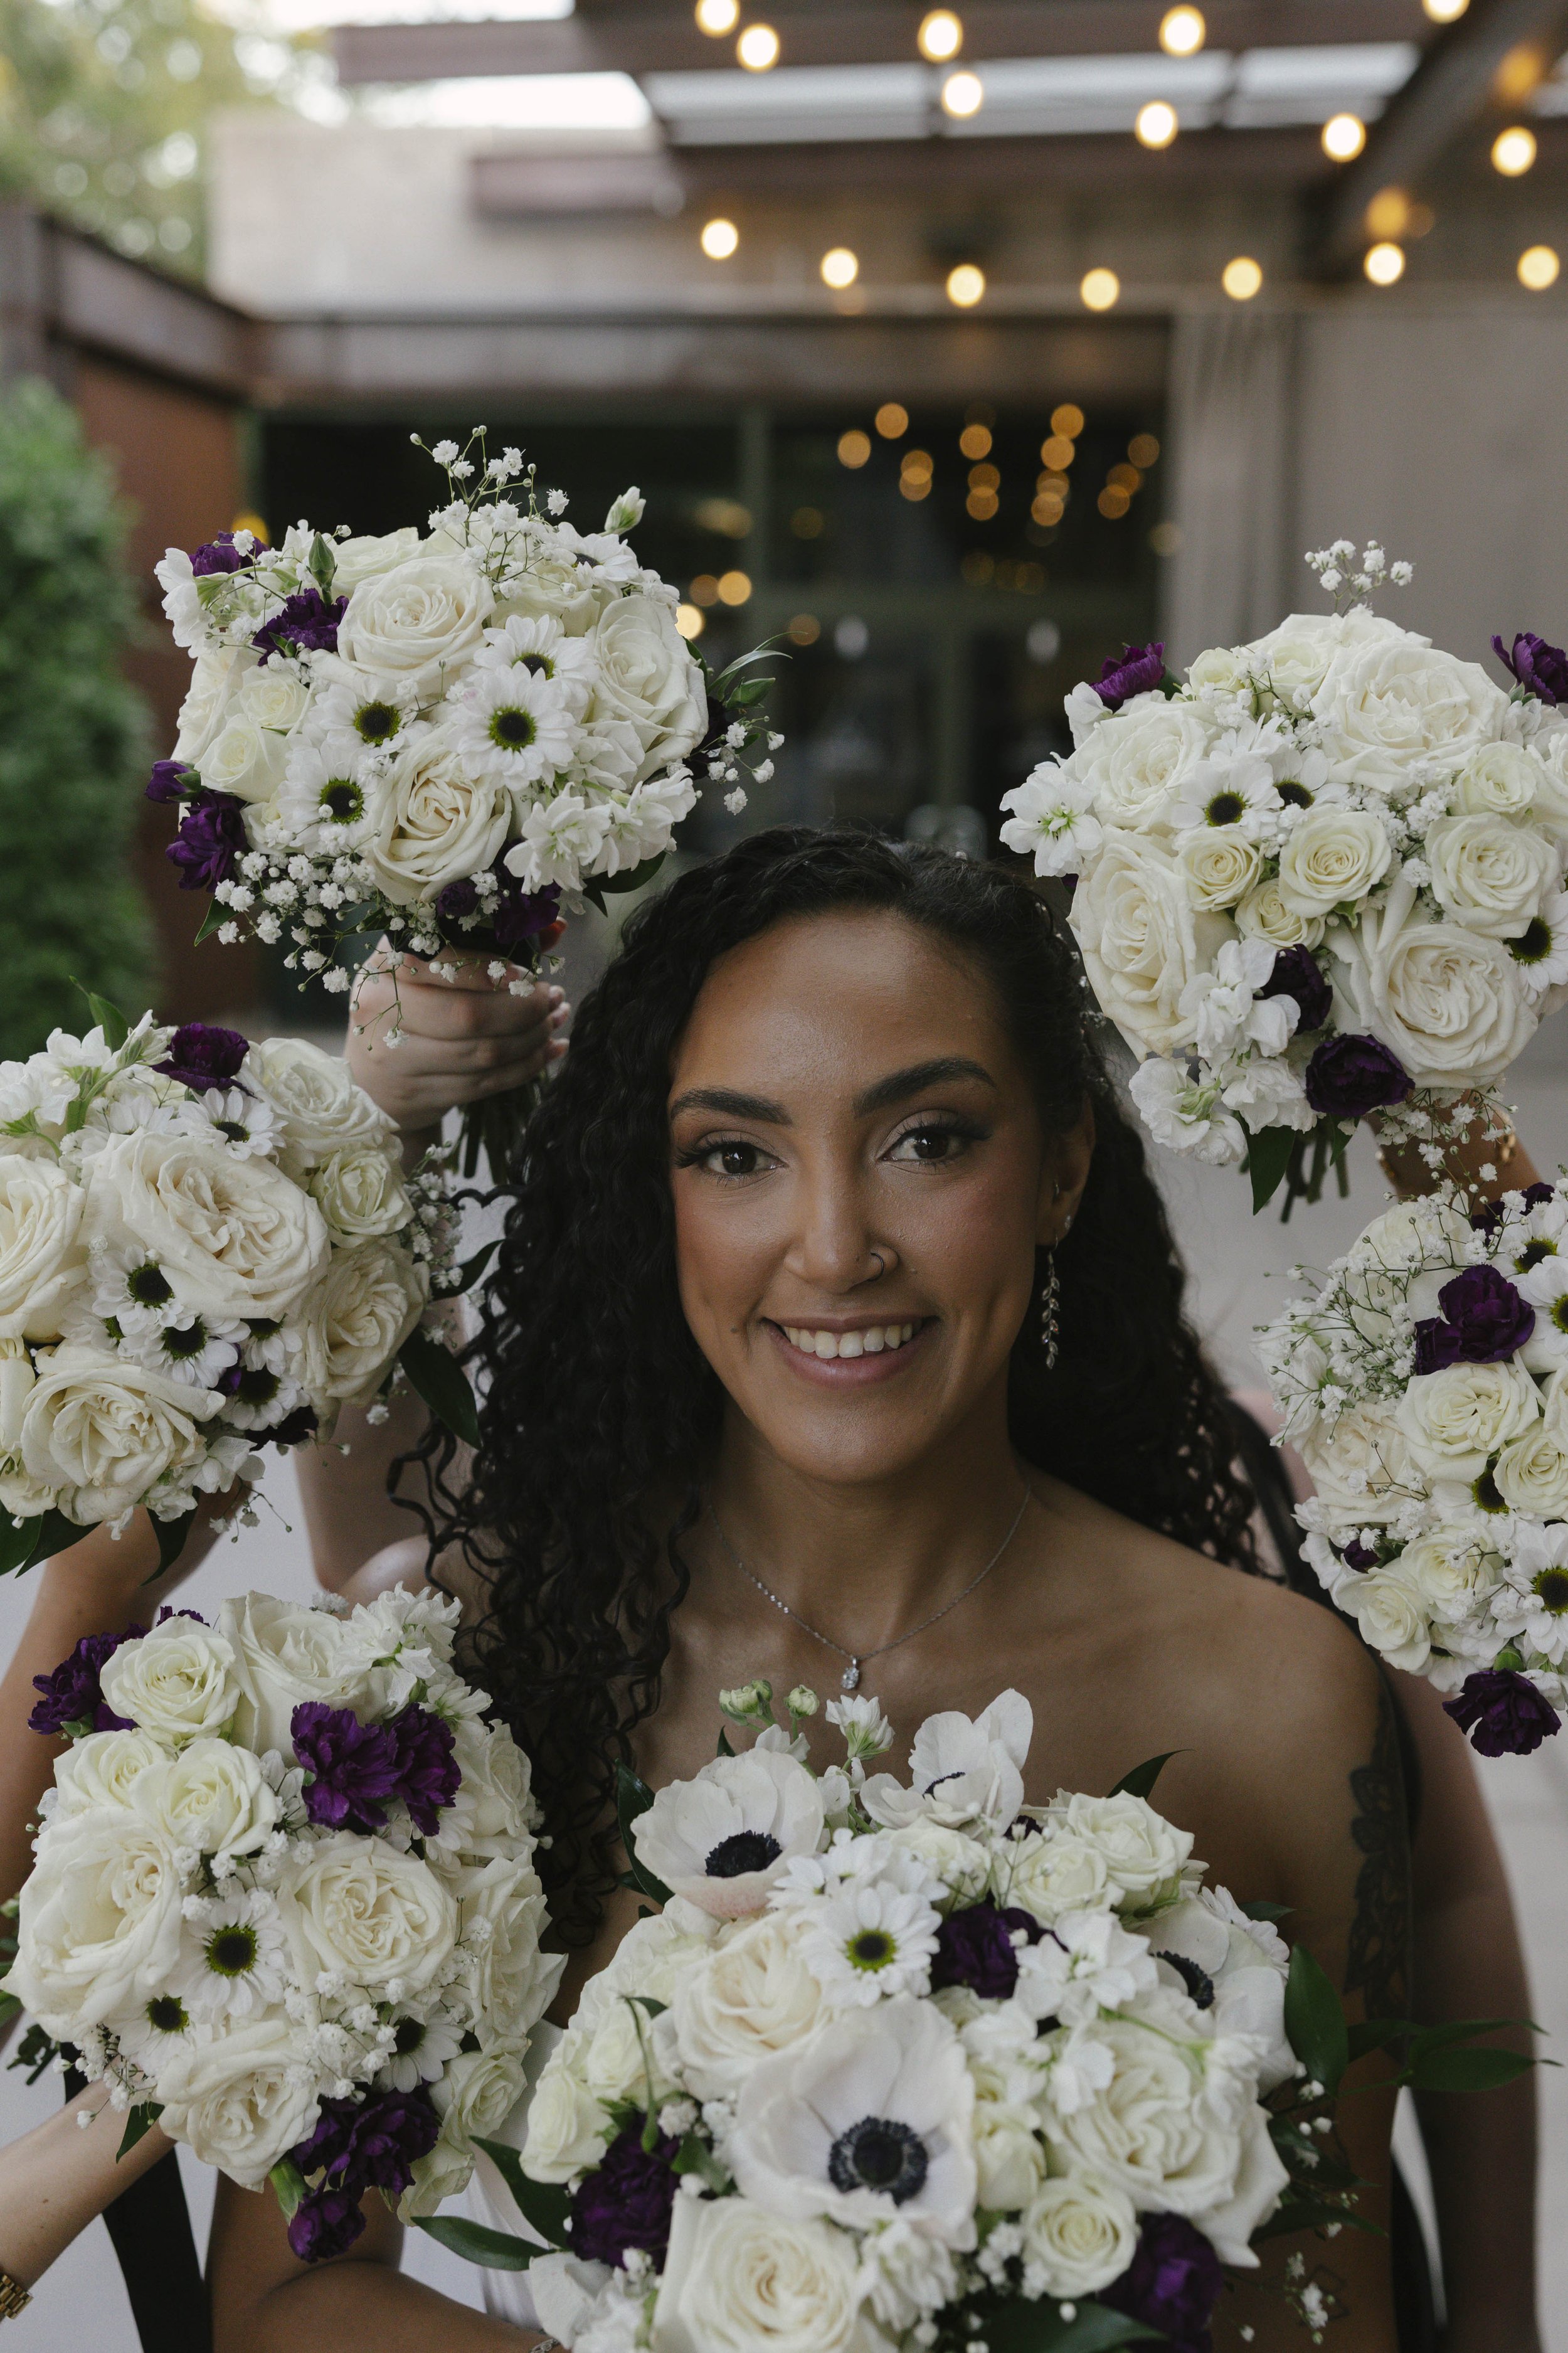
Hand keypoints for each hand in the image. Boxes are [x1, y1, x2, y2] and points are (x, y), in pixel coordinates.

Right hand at [346, 943, 568, 1148]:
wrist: (369, 1081)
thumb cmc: (410, 1010)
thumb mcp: (431, 969)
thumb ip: (488, 944)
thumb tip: (554, 926)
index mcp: (385, 964)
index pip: (442, 961)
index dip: (492, 970)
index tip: (528, 974)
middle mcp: (381, 1008)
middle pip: (468, 1014)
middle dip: (524, 1009)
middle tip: (553, 999)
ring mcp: (394, 1057)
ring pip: (482, 1053)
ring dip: (531, 1039)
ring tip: (554, 1022)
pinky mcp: (416, 1093)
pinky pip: (484, 1084)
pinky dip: (524, 1068)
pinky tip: (547, 1051)